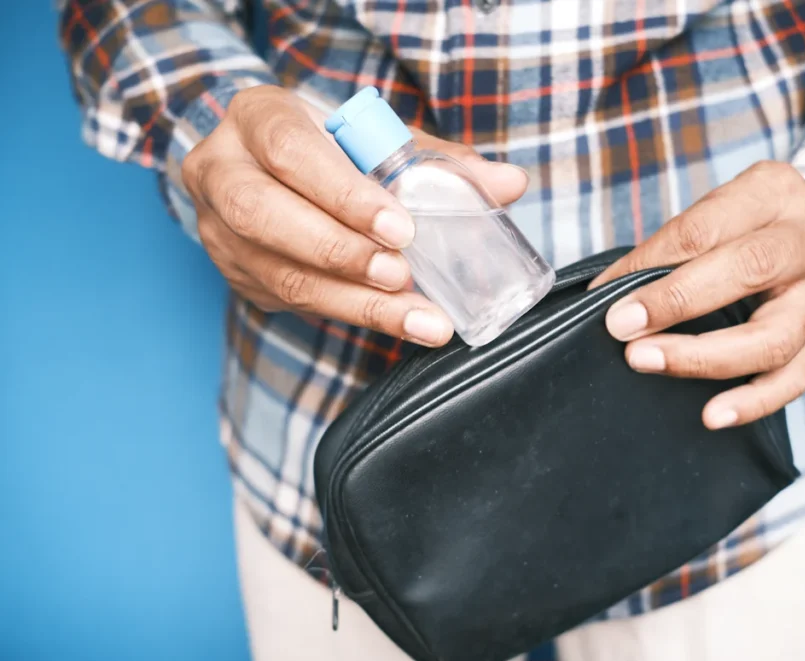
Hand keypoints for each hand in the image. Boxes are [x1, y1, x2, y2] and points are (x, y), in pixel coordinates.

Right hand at [182, 85, 527, 345]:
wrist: (263, 166)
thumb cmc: (329, 145)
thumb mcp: (374, 137)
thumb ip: (437, 160)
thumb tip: (510, 184)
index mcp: (256, 117)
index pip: (290, 152)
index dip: (344, 193)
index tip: (401, 228)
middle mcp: (222, 172)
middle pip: (266, 217)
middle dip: (343, 253)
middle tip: (404, 277)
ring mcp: (220, 231)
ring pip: (279, 274)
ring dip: (354, 302)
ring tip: (418, 318)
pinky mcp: (239, 276)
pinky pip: (291, 303)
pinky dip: (351, 314)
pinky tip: (397, 323)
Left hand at [589, 161, 804, 429]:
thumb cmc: (762, 218)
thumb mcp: (725, 202)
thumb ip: (675, 240)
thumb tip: (610, 290)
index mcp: (774, 194)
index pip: (705, 227)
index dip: (651, 261)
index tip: (606, 291)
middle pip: (749, 270)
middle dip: (676, 301)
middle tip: (622, 326)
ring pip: (772, 338)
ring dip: (704, 357)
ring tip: (648, 362)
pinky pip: (791, 380)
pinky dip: (751, 402)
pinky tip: (712, 416)